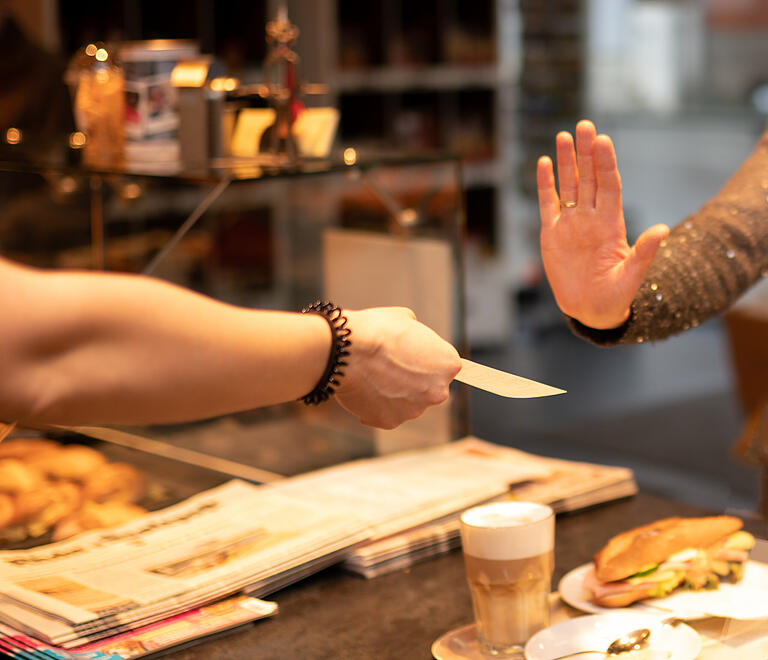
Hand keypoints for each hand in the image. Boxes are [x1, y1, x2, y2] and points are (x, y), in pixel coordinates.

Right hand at [336, 307, 460, 428]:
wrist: (347, 350)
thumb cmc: (377, 330)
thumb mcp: (406, 319)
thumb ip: (417, 337)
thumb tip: (411, 343)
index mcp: (449, 365)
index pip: (443, 365)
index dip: (424, 357)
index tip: (408, 353)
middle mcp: (438, 392)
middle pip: (428, 388)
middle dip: (412, 380)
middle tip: (389, 366)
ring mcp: (414, 410)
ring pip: (406, 403)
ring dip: (394, 393)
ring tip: (372, 375)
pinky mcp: (390, 422)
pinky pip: (385, 413)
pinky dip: (376, 404)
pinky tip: (363, 388)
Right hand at [537, 120, 669, 328]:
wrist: (590, 310)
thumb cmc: (614, 297)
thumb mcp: (632, 277)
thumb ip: (644, 253)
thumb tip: (663, 230)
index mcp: (611, 224)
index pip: (609, 185)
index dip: (606, 163)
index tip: (603, 140)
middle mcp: (591, 218)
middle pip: (589, 178)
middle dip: (586, 152)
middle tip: (584, 125)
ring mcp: (571, 224)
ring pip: (568, 185)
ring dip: (566, 161)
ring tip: (563, 135)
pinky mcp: (552, 234)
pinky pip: (548, 204)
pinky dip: (545, 184)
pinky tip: (543, 163)